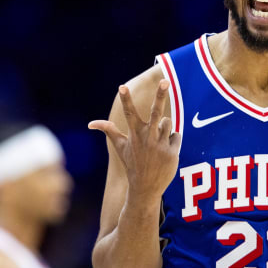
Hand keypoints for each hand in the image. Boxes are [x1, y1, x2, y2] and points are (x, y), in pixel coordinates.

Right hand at [89, 80, 180, 200]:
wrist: (145, 187)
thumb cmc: (133, 163)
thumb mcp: (120, 147)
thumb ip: (109, 131)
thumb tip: (90, 123)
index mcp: (135, 134)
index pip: (129, 113)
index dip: (125, 99)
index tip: (122, 86)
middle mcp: (148, 138)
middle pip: (156, 111)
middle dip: (160, 95)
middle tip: (165, 80)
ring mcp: (160, 145)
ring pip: (168, 122)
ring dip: (165, 129)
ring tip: (157, 143)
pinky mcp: (172, 152)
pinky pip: (177, 135)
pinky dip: (172, 140)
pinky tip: (165, 151)